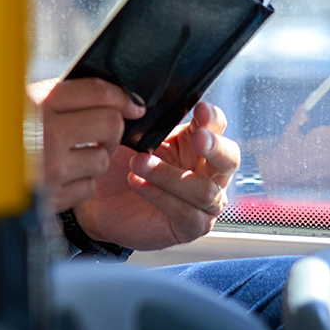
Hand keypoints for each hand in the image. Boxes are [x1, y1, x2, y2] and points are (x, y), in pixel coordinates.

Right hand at [34, 77, 144, 210]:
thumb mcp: (9, 102)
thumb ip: (50, 97)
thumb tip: (101, 94)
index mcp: (34, 103)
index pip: (97, 92)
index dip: (123, 96)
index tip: (132, 104)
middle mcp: (45, 136)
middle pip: (110, 125)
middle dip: (111, 127)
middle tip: (99, 131)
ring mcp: (49, 171)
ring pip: (102, 159)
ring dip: (94, 156)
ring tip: (71, 154)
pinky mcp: (50, 200)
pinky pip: (87, 187)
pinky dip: (80, 181)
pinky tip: (59, 175)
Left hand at [74, 101, 239, 249]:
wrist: (100, 200)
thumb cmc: (122, 165)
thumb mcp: (135, 138)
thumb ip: (150, 123)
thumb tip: (146, 103)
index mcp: (197, 143)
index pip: (216, 126)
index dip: (213, 118)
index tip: (200, 110)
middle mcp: (208, 172)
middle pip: (229, 159)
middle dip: (216, 147)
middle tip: (197, 137)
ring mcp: (205, 202)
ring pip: (204, 190)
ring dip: (169, 174)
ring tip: (139, 163)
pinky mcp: (191, 226)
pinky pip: (186, 212)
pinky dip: (160, 196)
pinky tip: (138, 183)